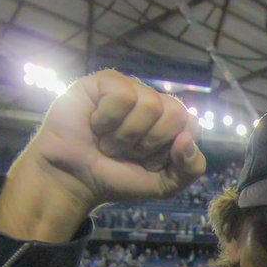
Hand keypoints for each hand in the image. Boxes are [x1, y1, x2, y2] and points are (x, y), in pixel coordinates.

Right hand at [0, 70, 205, 241]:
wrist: (74, 180)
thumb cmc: (117, 178)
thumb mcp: (165, 185)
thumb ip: (190, 168)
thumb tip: (188, 139)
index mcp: (171, 123)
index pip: (192, 126)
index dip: (169, 151)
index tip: (147, 162)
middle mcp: (154, 102)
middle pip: (176, 113)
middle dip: (150, 143)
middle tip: (126, 151)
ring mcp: (130, 89)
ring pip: (150, 104)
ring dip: (126, 135)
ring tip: (108, 141)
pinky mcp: (104, 81)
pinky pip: (122, 94)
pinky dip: (108, 119)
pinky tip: (95, 125)